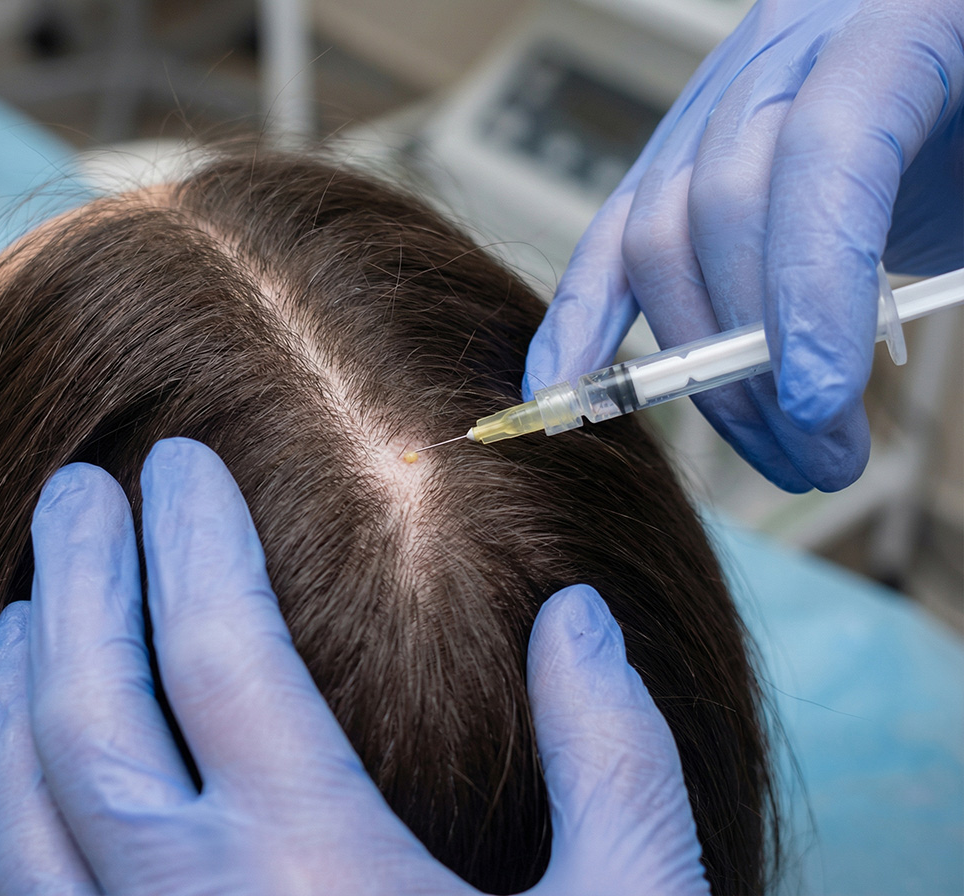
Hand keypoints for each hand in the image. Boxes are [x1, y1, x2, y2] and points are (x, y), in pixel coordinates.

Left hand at [0, 438, 708, 894]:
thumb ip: (617, 761)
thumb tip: (578, 621)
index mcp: (323, 877)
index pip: (218, 650)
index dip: (191, 535)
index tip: (178, 459)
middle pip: (84, 714)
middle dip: (72, 581)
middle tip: (73, 491)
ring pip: (24, 811)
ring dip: (17, 690)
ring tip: (30, 607)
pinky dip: (9, 811)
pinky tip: (32, 768)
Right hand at [525, 0, 963, 491]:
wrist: (959, 84)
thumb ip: (953, 252)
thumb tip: (843, 382)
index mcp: (894, 25)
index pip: (823, 148)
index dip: (810, 285)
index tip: (820, 404)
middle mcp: (788, 52)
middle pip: (722, 205)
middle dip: (758, 358)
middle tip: (819, 455)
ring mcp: (716, 104)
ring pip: (657, 235)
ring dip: (700, 371)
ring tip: (775, 450)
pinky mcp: (672, 160)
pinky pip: (612, 240)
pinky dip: (584, 321)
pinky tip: (567, 387)